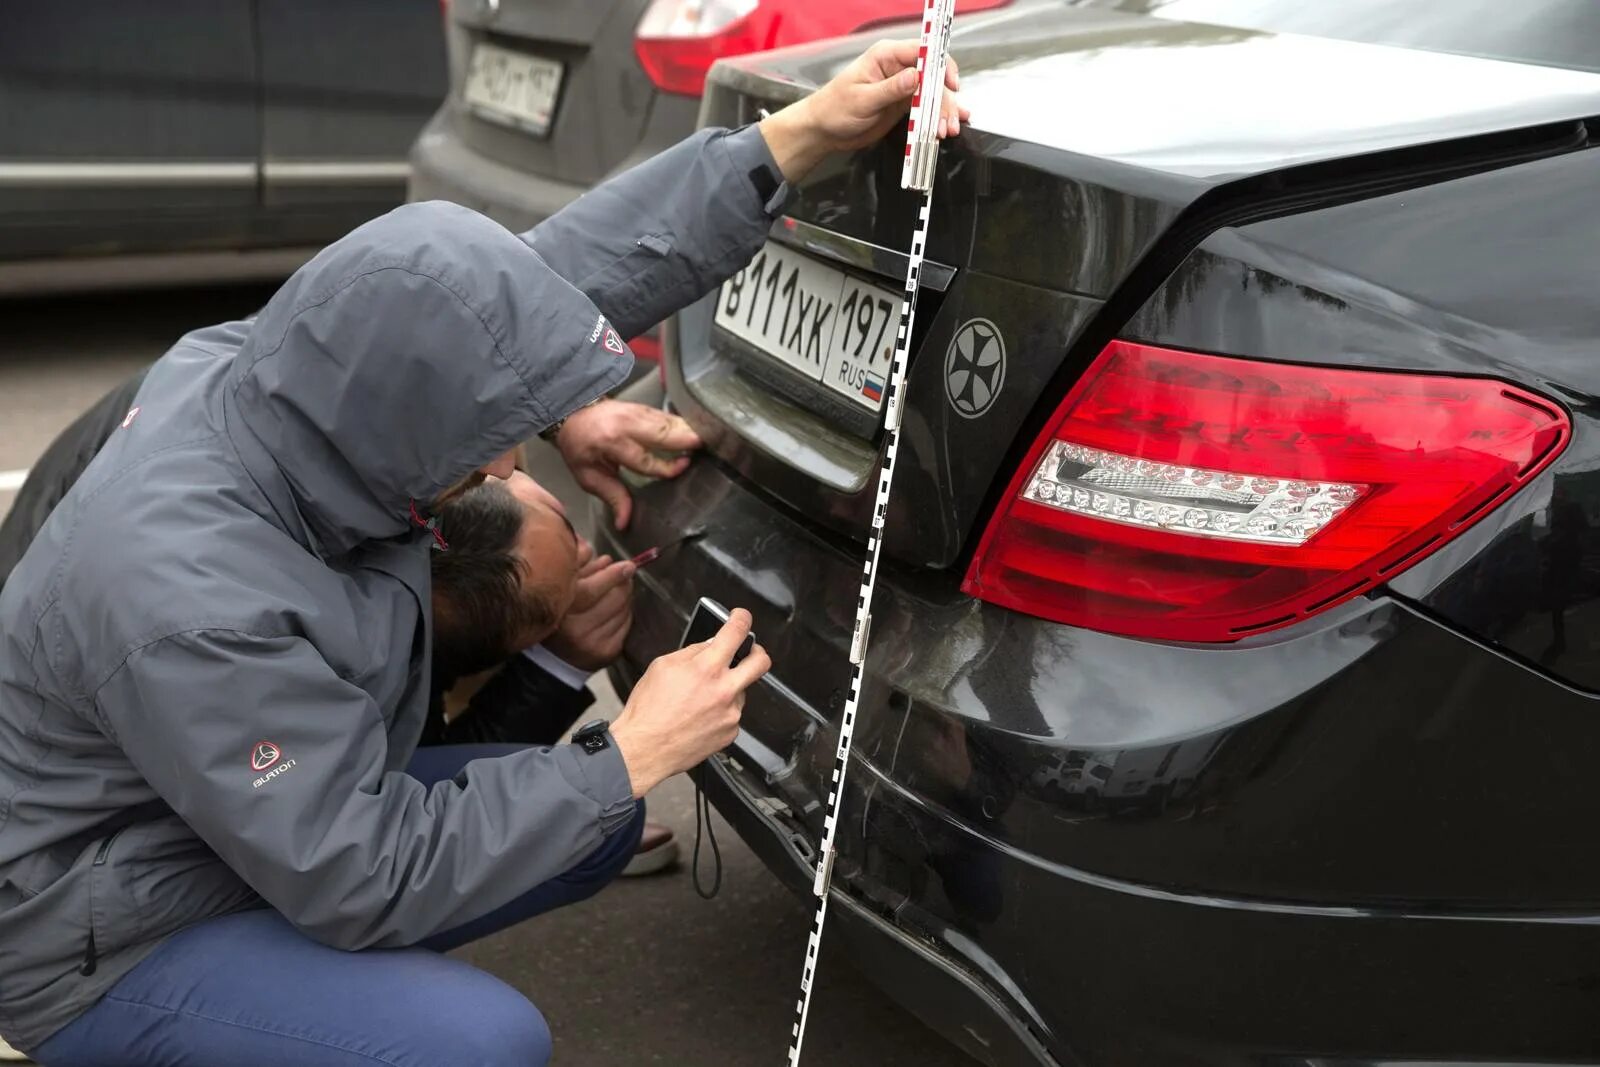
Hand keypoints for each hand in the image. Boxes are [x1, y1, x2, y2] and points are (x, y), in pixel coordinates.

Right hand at [543, 555, 634, 669]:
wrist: (555, 655)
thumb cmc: (560, 612)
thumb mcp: (564, 586)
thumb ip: (581, 568)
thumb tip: (608, 560)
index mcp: (561, 609)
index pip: (592, 589)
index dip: (613, 574)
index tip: (628, 565)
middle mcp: (575, 630)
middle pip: (615, 598)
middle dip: (624, 584)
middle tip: (625, 577)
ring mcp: (592, 644)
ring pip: (624, 611)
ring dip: (625, 599)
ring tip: (617, 594)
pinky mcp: (606, 654)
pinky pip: (627, 625)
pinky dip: (625, 615)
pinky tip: (615, 612)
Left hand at [555, 399, 701, 529]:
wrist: (571, 414)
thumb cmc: (580, 448)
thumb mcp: (589, 477)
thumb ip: (612, 496)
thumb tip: (624, 522)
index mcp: (610, 443)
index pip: (644, 458)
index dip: (665, 465)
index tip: (683, 467)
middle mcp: (626, 425)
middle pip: (662, 431)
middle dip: (686, 437)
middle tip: (708, 444)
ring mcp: (635, 412)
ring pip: (668, 420)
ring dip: (689, 428)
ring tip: (710, 436)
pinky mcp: (643, 407)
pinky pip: (667, 415)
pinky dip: (683, 422)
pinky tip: (697, 427)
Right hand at [609, 608, 769, 797]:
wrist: (644, 749)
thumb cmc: (648, 711)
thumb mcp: (662, 667)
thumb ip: (692, 652)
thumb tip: (710, 645)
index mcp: (706, 668)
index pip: (736, 632)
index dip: (742, 619)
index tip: (741, 617)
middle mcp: (725, 690)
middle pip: (761, 662)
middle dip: (756, 651)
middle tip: (747, 652)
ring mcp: (731, 713)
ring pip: (741, 691)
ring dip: (728, 688)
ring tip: (701, 698)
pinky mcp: (730, 732)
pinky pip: (732, 713)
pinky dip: (721, 711)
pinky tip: (700, 716)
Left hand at [760, 39, 968, 182]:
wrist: (824, 130)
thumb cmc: (834, 109)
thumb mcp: (863, 99)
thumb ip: (891, 88)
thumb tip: (915, 76)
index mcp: (886, 56)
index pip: (922, 52)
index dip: (940, 66)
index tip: (951, 85)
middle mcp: (898, 68)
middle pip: (933, 76)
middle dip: (943, 99)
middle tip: (946, 123)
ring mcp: (903, 87)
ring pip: (933, 94)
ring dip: (943, 112)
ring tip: (946, 131)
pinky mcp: (903, 104)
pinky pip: (927, 108)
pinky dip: (938, 116)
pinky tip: (948, 125)